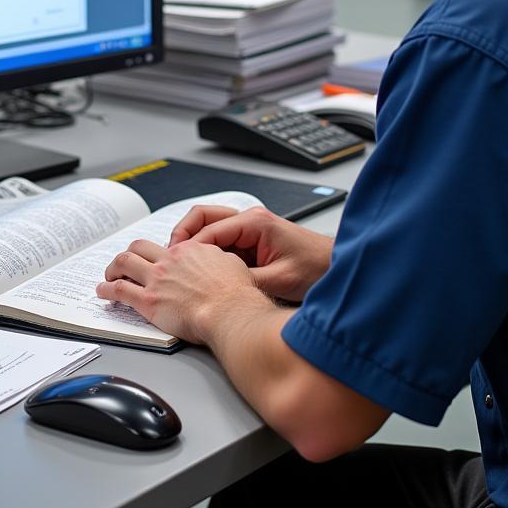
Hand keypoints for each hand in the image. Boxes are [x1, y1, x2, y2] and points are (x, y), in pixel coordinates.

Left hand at [96, 238, 263, 344]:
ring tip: (108, 276)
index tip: (155, 262)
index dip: (157, 255)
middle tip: (124, 263)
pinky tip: (102, 292)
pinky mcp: (149, 301)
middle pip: (138, 247)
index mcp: (188, 251)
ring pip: (124, 263)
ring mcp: (157, 280)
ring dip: (112, 268)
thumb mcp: (231, 264)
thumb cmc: (235, 294)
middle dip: (128, 254)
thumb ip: (218, 260)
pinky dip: (107, 290)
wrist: (229, 312)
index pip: (166, 247)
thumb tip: (217, 261)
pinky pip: (120, 291)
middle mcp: (169, 261)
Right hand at [169, 205, 332, 302]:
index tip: (175, 263)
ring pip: (209, 229)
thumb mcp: (279, 280)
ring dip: (194, 244)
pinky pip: (221, 242)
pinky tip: (202, 269)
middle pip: (203, 218)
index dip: (189, 248)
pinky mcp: (252, 241)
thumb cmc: (317, 267)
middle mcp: (250, 220)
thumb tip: (218, 288)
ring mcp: (250, 229)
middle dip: (183, 236)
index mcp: (255, 222)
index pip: (209, 229)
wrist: (337, 266)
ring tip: (181, 264)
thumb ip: (246, 281)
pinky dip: (208, 253)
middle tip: (170, 257)